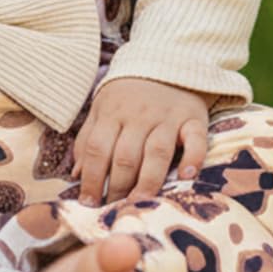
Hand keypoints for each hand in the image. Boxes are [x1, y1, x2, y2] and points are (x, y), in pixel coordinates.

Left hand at [71, 78, 212, 205]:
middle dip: (118, 186)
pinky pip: (196, 139)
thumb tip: (76, 176)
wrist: (168, 61)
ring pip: (157, 152)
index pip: (97, 148)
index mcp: (112, 113)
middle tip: (114, 210)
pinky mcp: (194, 118)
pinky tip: (186, 176)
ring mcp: (168, 117)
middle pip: (126, 155)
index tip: (88, 203)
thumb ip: (88, 139)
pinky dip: (193, 158)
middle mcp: (139, 115)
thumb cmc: (129, 94)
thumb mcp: (102, 108)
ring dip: (148, 180)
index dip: (91, 178)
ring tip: (140, 203)